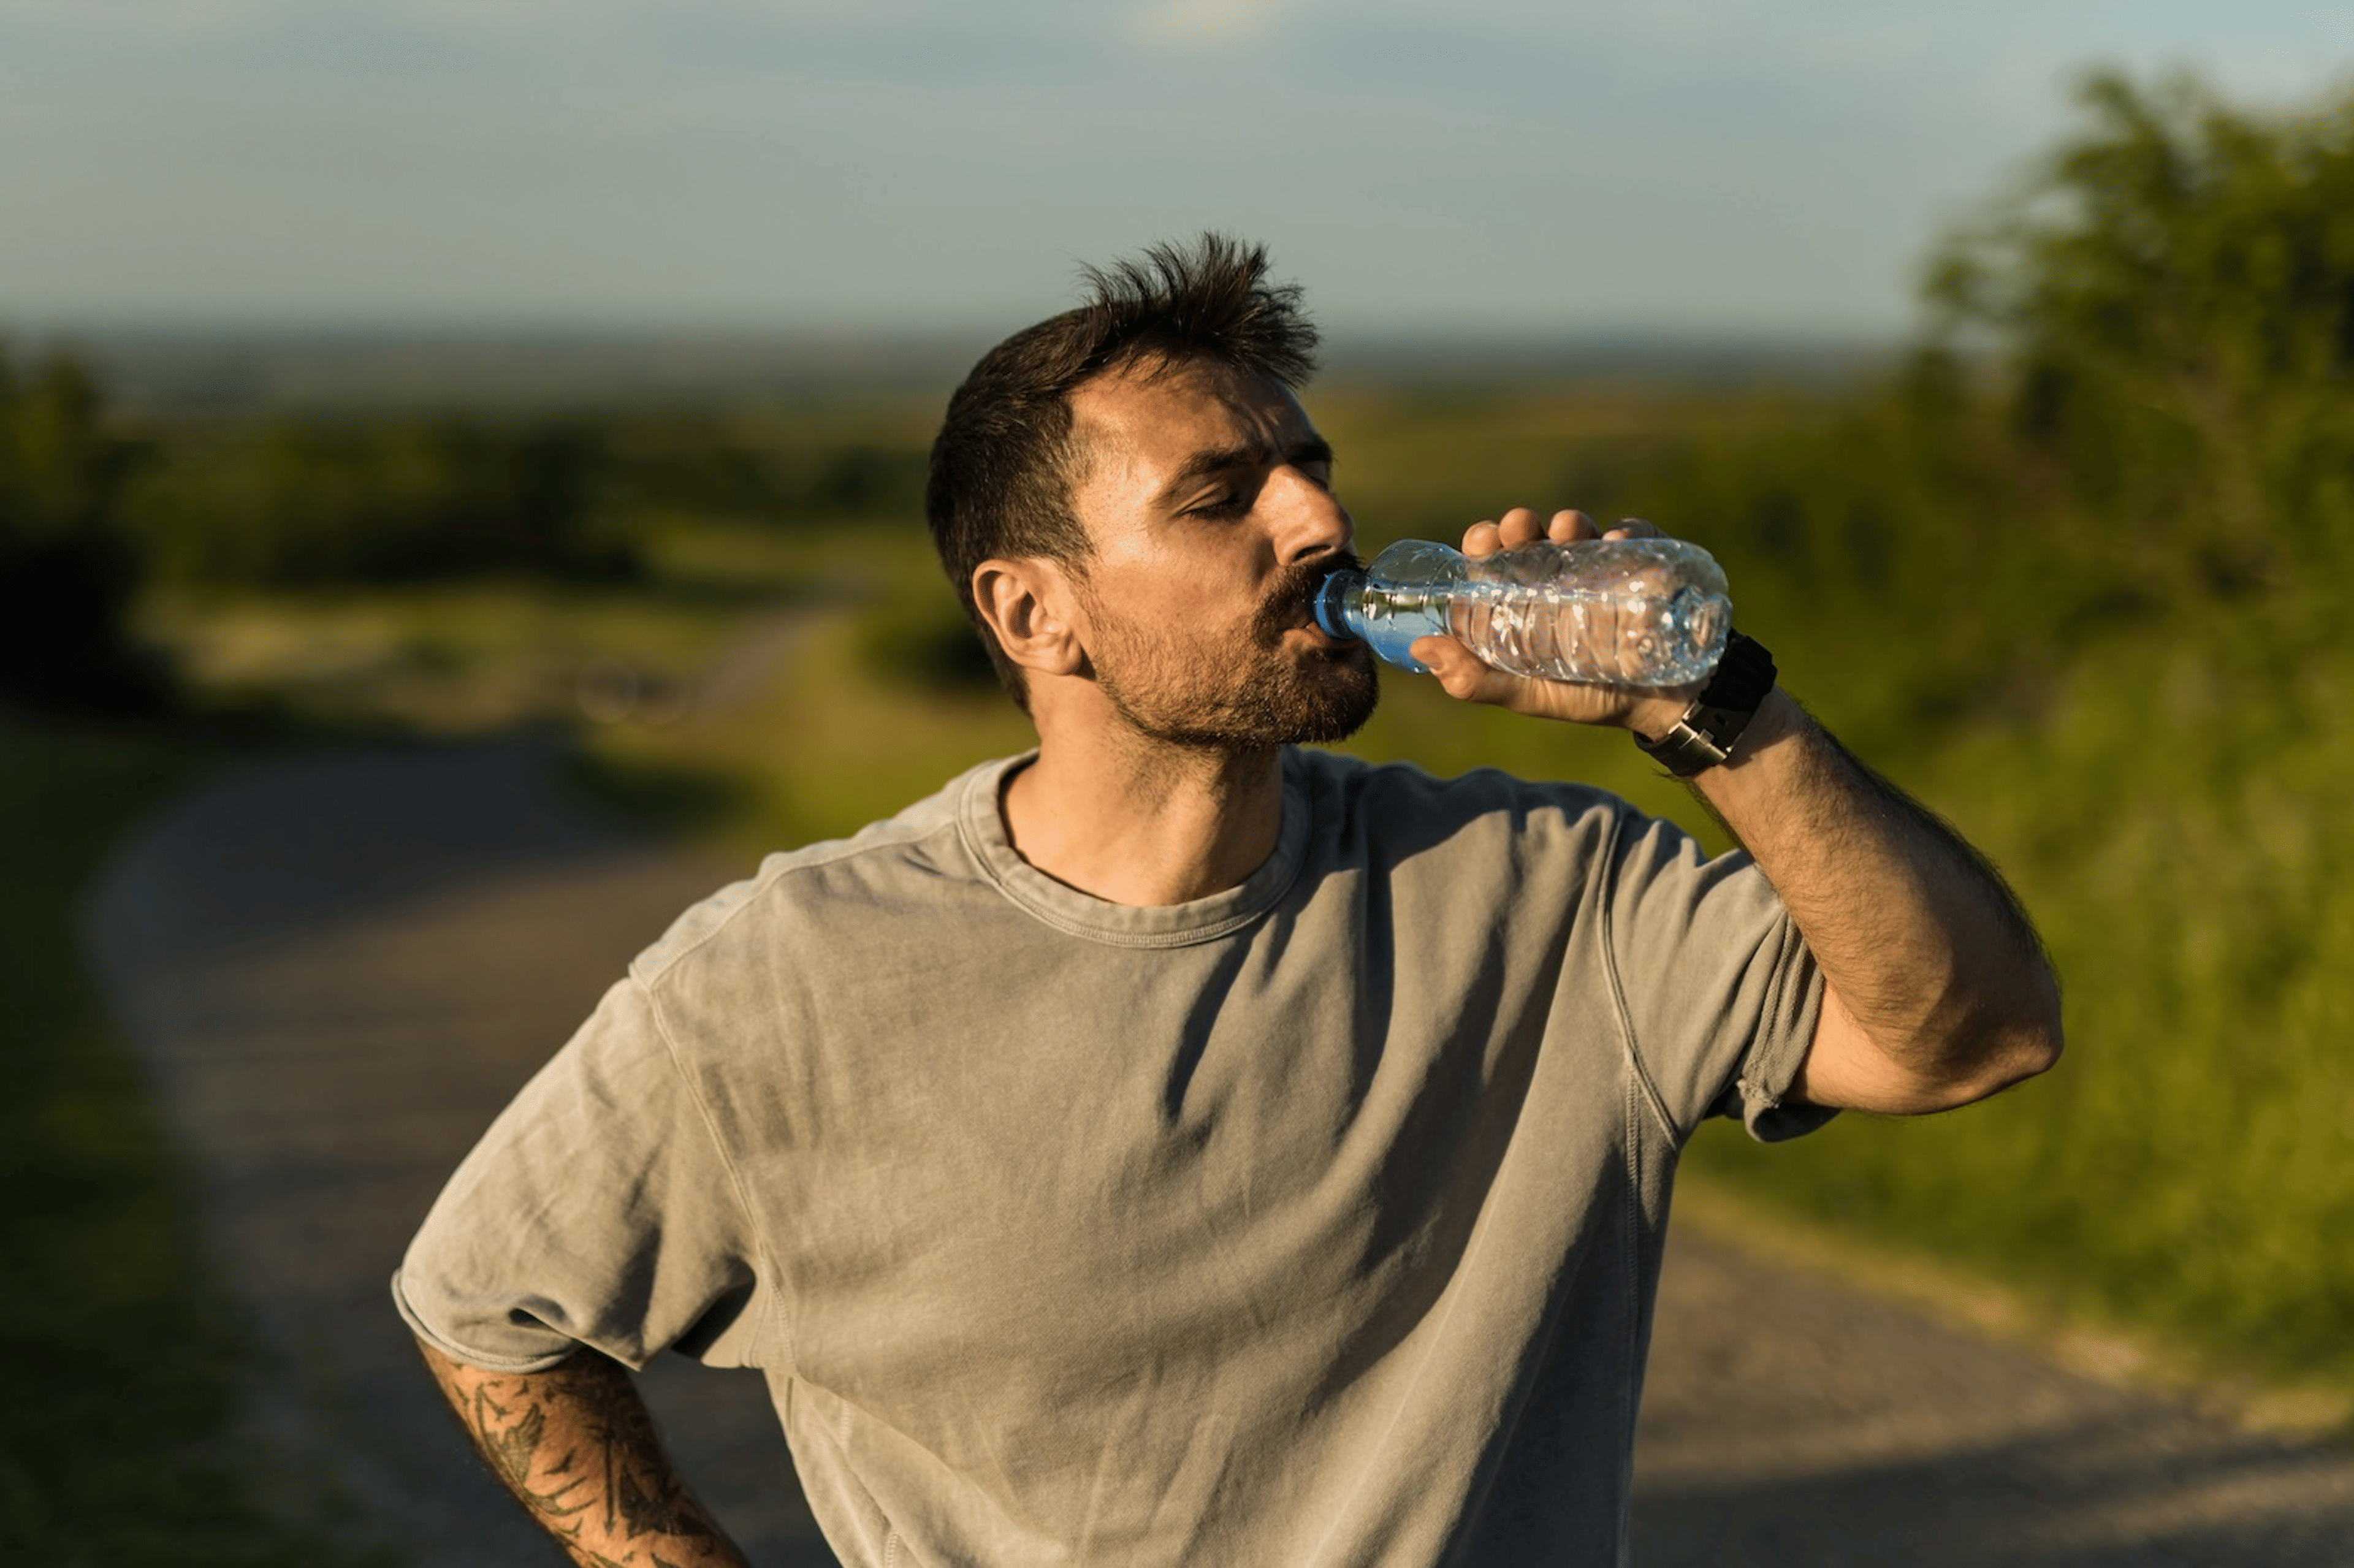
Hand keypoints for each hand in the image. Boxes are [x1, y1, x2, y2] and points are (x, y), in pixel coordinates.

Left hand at [1409, 507, 1698, 735]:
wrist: (1661, 703)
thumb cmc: (1588, 696)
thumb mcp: (1527, 694)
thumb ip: (1475, 680)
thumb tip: (1421, 647)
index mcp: (1522, 600)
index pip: (1493, 559)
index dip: (1483, 544)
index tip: (1482, 540)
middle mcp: (1557, 576)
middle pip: (1530, 536)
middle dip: (1520, 524)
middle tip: (1520, 528)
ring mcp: (1601, 565)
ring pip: (1578, 529)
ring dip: (1569, 522)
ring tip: (1570, 530)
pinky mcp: (1645, 561)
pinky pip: (1633, 535)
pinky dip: (1624, 531)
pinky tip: (1617, 541)